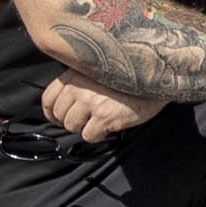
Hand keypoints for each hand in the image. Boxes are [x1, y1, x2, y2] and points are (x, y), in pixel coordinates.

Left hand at [42, 73, 167, 142]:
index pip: (48, 98)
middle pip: (61, 116)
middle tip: (89, 120)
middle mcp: (78, 86)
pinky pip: (89, 136)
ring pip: (72, 127)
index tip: (60, 119)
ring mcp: (90, 101)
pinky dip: (98, 136)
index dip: (52, 113)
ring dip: (85, 129)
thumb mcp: (98, 70)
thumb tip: (66, 105)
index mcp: (74, 73)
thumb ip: (79, 82)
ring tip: (101, 122)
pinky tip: (109, 128)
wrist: (156, 77)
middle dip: (73, 122)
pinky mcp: (104, 116)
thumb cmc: (129, 76)